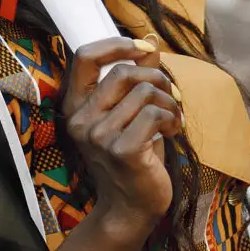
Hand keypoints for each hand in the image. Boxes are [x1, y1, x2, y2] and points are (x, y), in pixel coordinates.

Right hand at [62, 38, 178, 237]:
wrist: (130, 208)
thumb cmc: (133, 158)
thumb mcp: (130, 114)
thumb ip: (137, 79)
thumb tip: (149, 42)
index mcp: (77, 107)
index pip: (85, 57)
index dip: (116, 45)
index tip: (143, 49)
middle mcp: (81, 121)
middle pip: (124, 72)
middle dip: (157, 79)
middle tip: (170, 97)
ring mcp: (99, 137)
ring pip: (145, 92)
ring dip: (169, 103)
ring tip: (172, 121)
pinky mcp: (122, 150)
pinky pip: (155, 114)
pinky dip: (172, 119)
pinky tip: (172, 133)